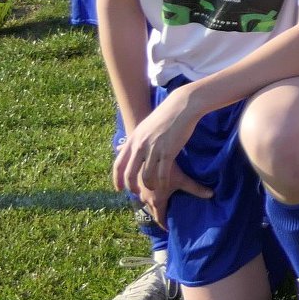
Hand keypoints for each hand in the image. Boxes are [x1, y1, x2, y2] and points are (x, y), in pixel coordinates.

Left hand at [111, 91, 212, 227]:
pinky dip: (162, 182)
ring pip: (146, 176)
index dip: (117, 179)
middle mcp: (140, 146)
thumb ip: (131, 141)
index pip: (118, 164)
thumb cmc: (164, 117)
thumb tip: (118, 148)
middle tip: (136, 193)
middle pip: (130, 174)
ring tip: (153, 189)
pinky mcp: (168, 151)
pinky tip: (165, 185)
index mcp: (133, 140)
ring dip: (149, 186)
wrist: (182, 106)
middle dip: (131, 187)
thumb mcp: (142, 127)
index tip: (118, 189)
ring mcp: (154, 149)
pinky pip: (162, 173)